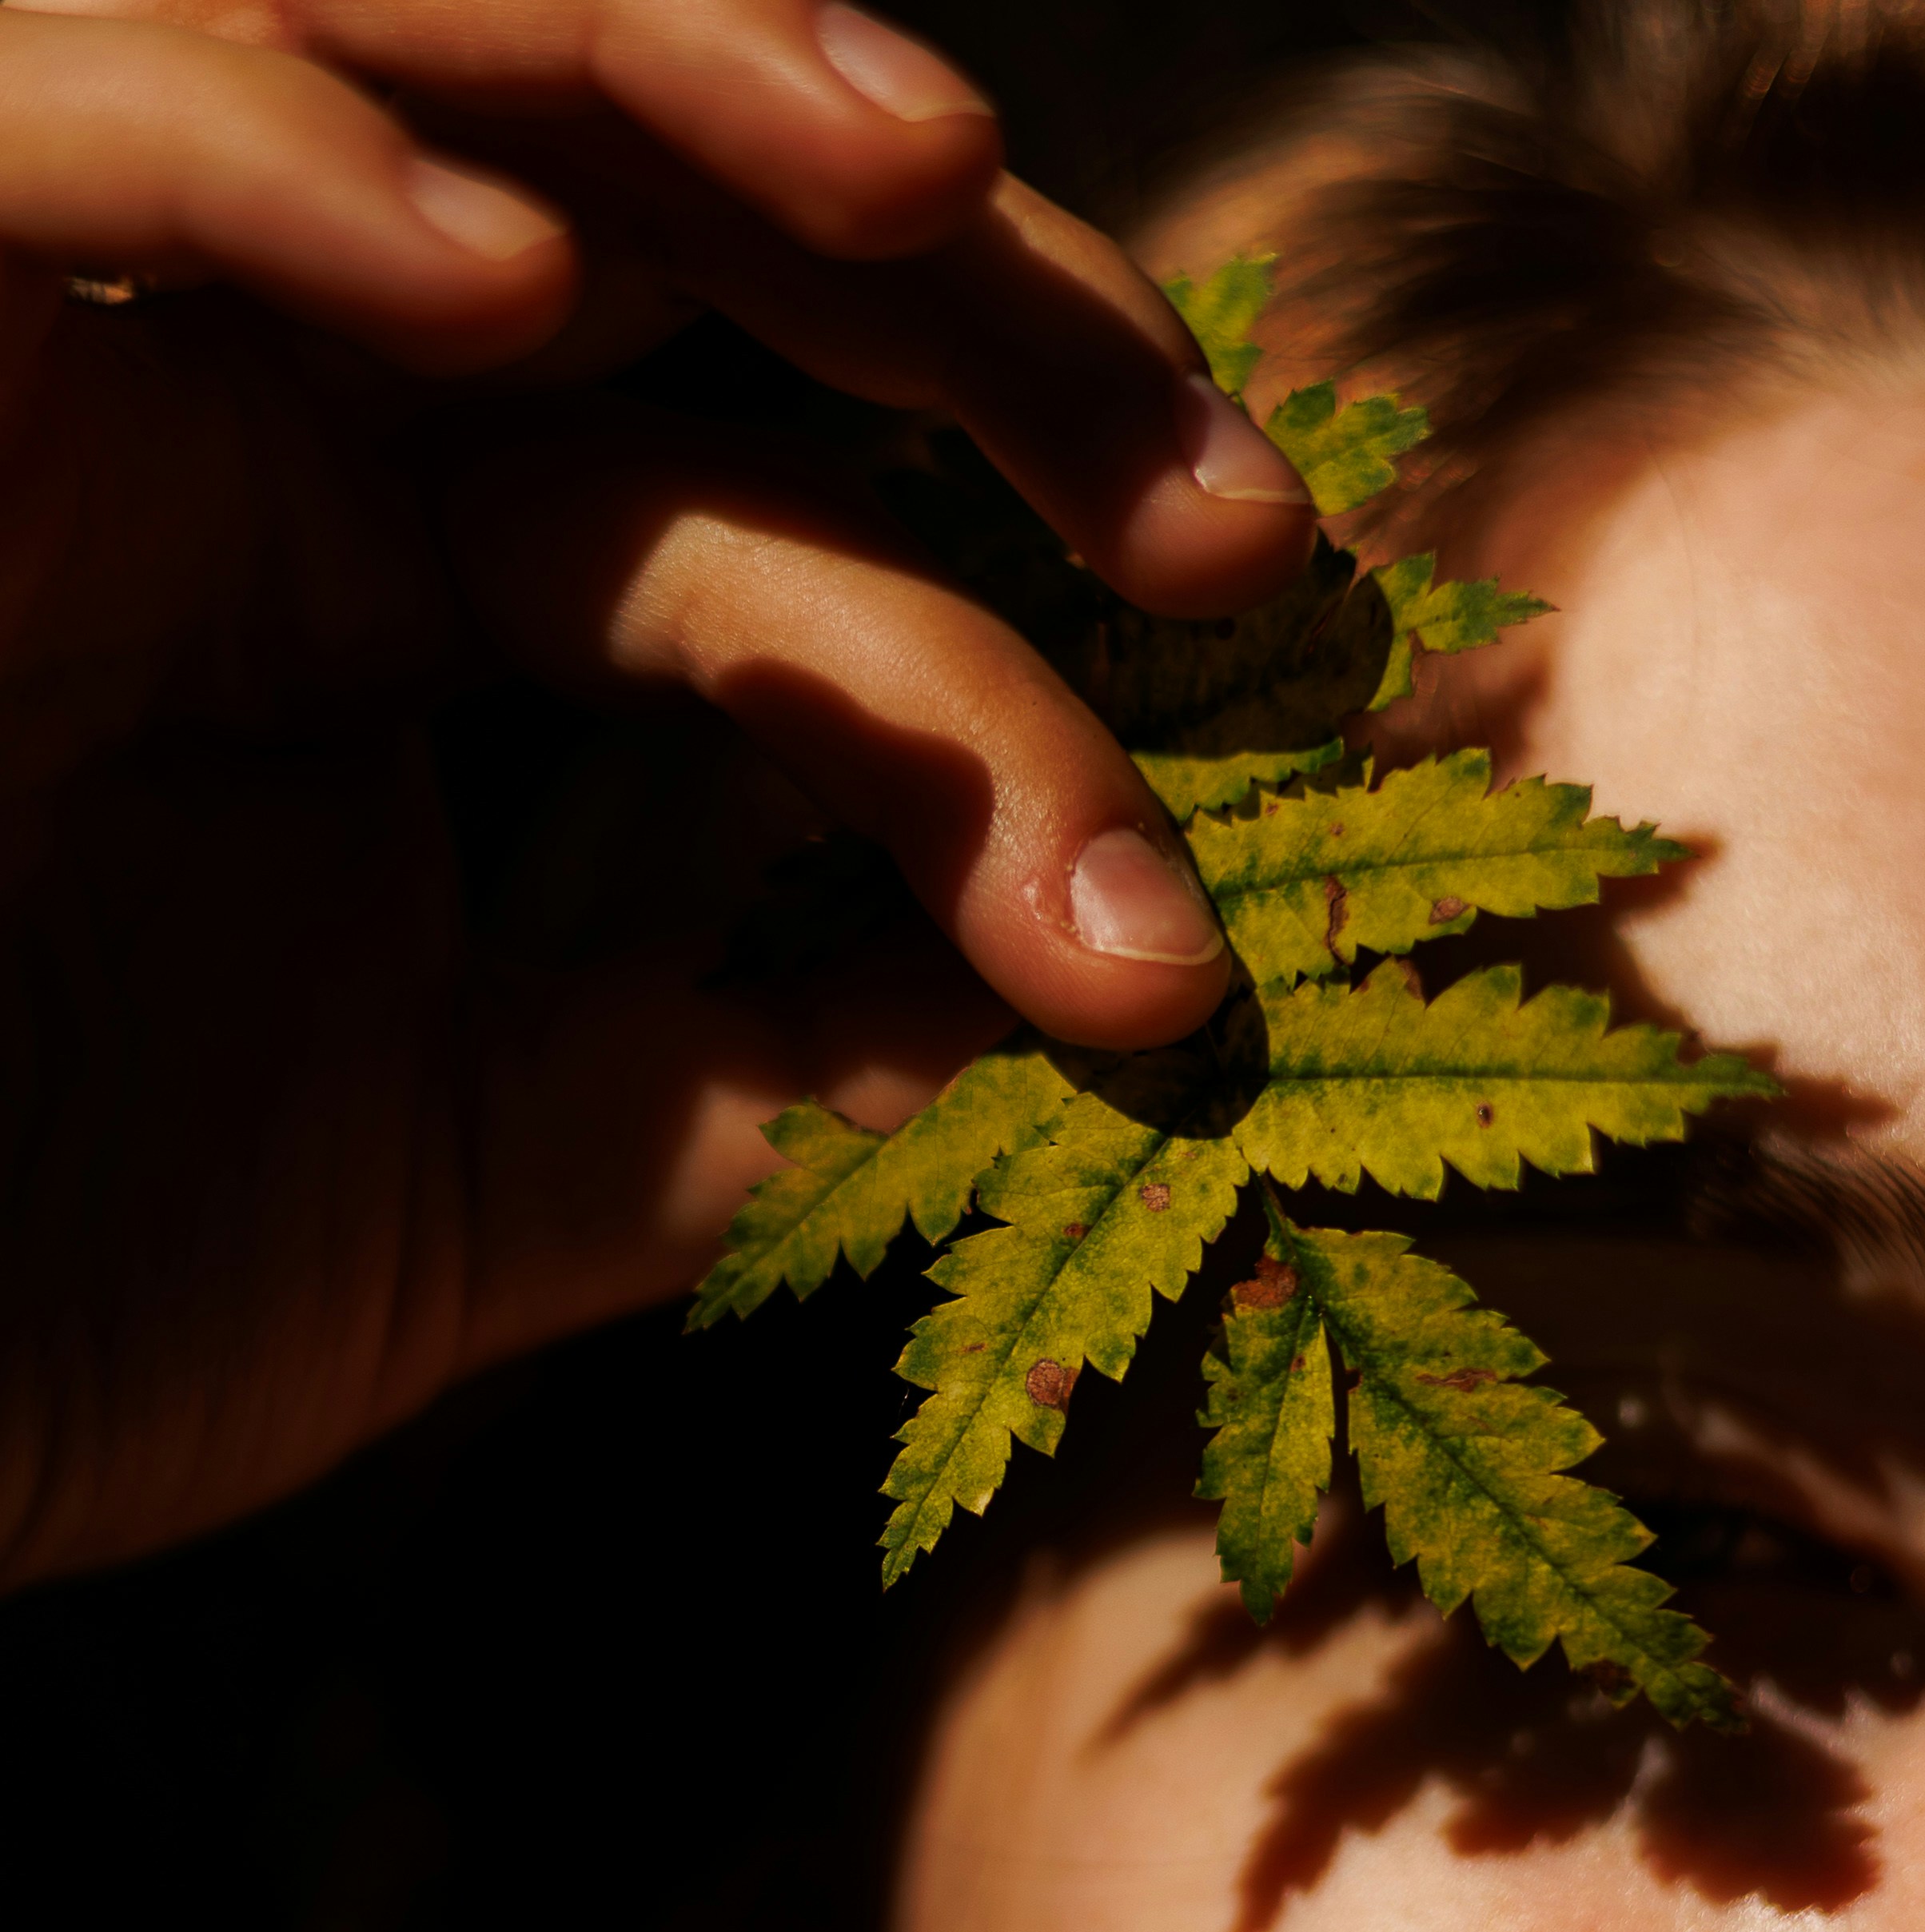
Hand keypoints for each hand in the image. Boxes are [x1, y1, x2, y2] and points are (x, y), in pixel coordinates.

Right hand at [0, 0, 1314, 1584]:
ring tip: (935, 172)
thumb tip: (1099, 1021)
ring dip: (661, 65)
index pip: (769, 474)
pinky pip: (34, 138)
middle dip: (960, 306)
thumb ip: (764, 1078)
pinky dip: (250, 154)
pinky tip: (496, 286)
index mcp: (393, 579)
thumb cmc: (58, 1285)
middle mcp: (252, 411)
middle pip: (661, 209)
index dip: (1025, 554)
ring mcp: (64, 353)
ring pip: (379, 49)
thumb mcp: (487, 1178)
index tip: (1270, 685)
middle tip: (1221, 507)